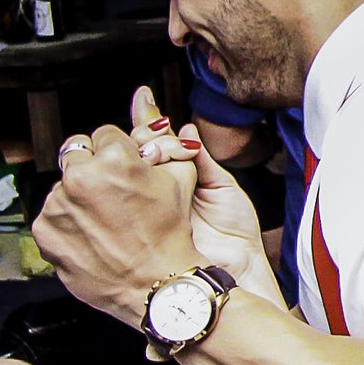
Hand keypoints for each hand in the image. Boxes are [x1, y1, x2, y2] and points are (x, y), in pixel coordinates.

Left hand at [36, 118, 204, 324]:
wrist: (157, 287)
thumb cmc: (170, 236)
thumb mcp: (178, 182)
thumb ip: (164, 142)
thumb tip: (146, 101)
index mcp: (114, 158)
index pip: (105, 135)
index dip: (118, 155)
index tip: (125, 174)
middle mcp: (81, 177)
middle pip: (77, 153)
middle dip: (92, 169)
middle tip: (112, 197)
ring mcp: (59, 205)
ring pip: (63, 186)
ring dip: (79, 197)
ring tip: (104, 223)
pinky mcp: (45, 230)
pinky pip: (52, 216)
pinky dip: (67, 224)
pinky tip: (91, 238)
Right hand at [128, 86, 272, 295]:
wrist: (240, 267)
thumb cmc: (236, 231)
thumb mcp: (221, 186)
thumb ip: (200, 159)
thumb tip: (185, 129)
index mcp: (178, 179)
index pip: (157, 144)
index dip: (148, 121)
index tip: (142, 97)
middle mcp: (158, 192)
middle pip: (136, 154)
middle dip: (139, 133)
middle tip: (148, 122)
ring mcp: (146, 209)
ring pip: (126, 174)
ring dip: (131, 153)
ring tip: (145, 143)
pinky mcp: (140, 227)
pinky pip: (125, 203)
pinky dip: (123, 184)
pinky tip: (129, 166)